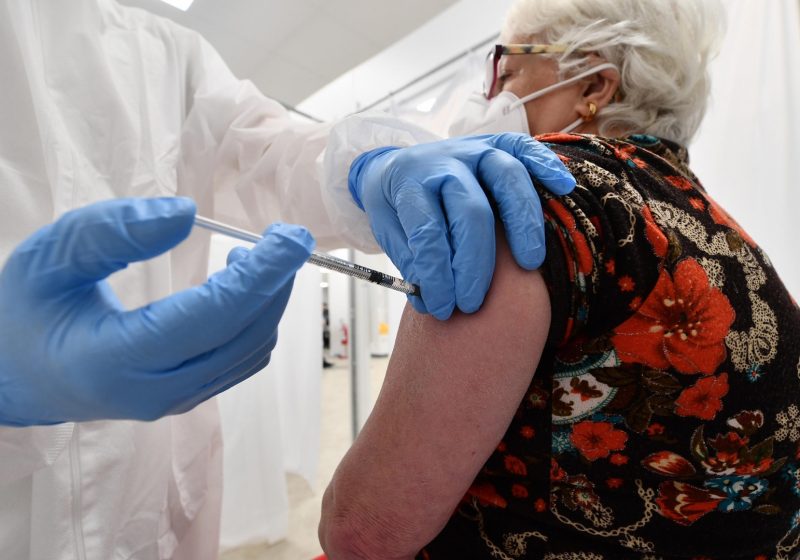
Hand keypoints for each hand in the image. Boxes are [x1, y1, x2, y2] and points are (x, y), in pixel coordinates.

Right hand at [0, 198, 313, 425]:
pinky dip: (255, 320)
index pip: (209, 319)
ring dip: (268, 301)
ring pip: (249, 353)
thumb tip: (186, 213)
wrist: (15, 374)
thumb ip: (110, 232)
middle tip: (288, 236)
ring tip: (256, 255)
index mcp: (113, 360)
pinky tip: (240, 284)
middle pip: (242, 338)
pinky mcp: (185, 396)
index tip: (290, 238)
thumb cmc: (26, 311)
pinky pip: (239, 361)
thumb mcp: (49, 258)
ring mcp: (172, 400)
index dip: (258, 276)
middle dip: (276, 283)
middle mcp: (152, 392)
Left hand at [348, 133, 574, 318]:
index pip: (428, 231)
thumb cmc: (397, 207)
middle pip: (471, 210)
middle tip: (474, 302)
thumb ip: (413, 262)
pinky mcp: (497, 145)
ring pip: (506, 177)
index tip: (442, 308)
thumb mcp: (389, 232)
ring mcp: (473, 149)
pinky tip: (563, 187)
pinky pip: (526, 149)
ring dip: (523, 222)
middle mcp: (444, 161)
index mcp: (409, 182)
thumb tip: (435, 302)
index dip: (437, 275)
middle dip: (476, 263)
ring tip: (529, 264)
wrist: (394, 167)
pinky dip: (547, 165)